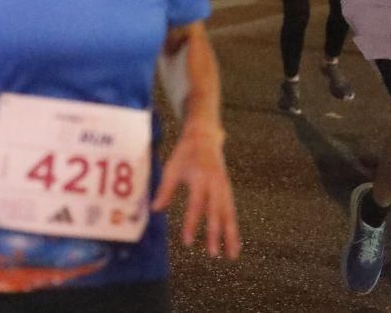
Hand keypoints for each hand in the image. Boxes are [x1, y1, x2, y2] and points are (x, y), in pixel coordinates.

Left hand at [151, 124, 240, 258]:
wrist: (205, 136)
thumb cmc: (185, 153)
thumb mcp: (172, 168)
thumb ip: (165, 189)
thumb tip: (156, 210)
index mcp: (201, 178)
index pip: (196, 205)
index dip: (192, 224)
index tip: (188, 242)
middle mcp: (216, 184)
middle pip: (217, 213)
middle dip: (215, 234)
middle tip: (212, 254)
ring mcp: (224, 187)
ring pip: (229, 214)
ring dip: (230, 235)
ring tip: (231, 255)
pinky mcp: (227, 189)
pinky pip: (231, 210)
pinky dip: (233, 227)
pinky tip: (234, 242)